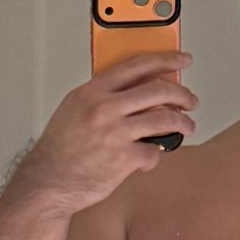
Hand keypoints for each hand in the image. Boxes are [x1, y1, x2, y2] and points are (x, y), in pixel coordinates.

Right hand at [10, 51, 196, 216]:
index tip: (182, 58)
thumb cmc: (61, 148)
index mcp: (92, 91)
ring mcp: (115, 133)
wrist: (48, 181)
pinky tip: (148, 157)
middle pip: (158, 90)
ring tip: (187, 126)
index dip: (166, 58)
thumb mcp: (75, 108)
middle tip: (191, 100)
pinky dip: (156, 155)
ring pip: (165, 119)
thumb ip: (104, 95)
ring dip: (183, 123)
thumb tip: (140, 86)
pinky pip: (155, 152)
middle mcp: (104, 109)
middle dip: (183, 94)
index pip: (137, 64)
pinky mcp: (123, 159)